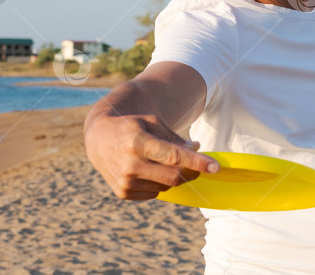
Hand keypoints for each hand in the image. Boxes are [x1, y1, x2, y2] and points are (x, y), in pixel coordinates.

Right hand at [84, 112, 218, 199]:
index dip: (197, 162)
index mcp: (137, 142)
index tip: (215, 167)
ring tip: (161, 160)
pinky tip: (148, 169)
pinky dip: (159, 182)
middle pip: (174, 177)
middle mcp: (129, 164)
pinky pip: (155, 193)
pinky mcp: (123, 193)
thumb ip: (175, 138)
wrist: (99, 138)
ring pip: (166, 186)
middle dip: (191, 172)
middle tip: (199, 165)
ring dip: (173, 175)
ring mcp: (125, 181)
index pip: (173, 156)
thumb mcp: (152, 122)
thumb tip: (197, 150)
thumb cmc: (131, 126)